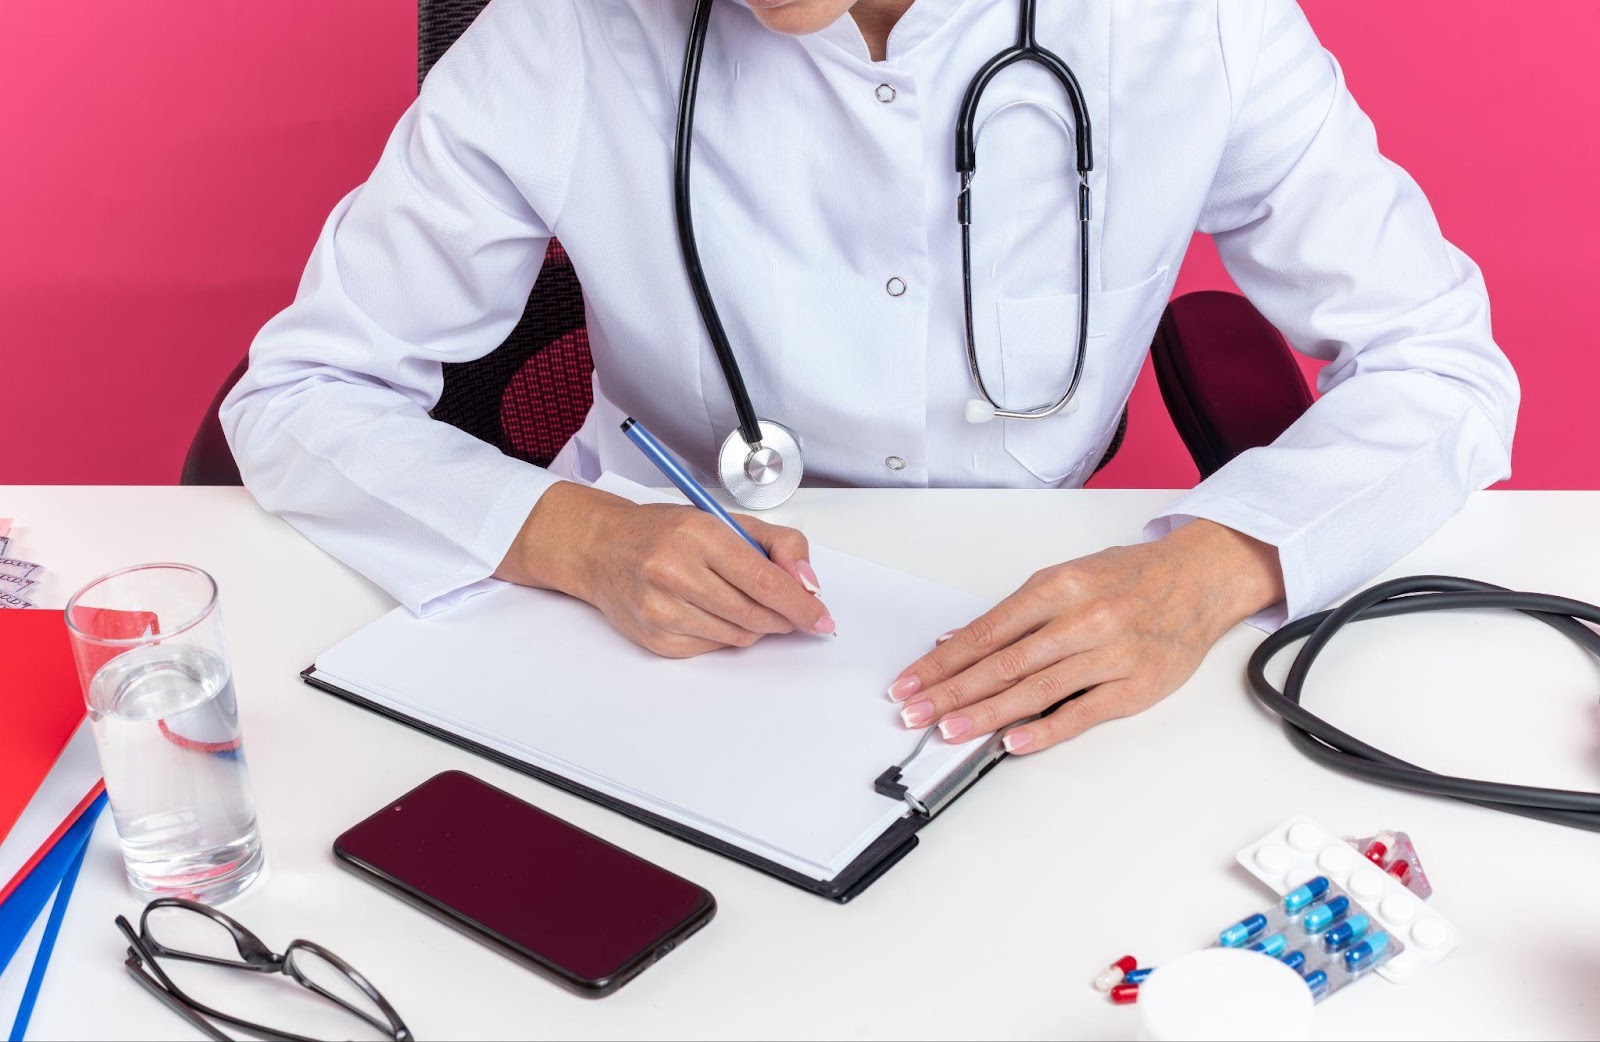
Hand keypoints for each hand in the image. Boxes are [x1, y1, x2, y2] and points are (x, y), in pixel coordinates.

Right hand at [496, 482, 832, 657]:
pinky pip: (714, 647)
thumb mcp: (722, 519)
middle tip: (790, 611)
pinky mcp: (656, 638)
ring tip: (740, 601)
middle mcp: (675, 572)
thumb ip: (777, 543)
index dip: (801, 604)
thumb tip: (807, 582)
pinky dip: (725, 634)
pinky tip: (710, 611)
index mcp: (698, 535)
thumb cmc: (663, 532)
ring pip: (738, 636)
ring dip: (755, 626)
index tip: (822, 617)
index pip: (765, 580)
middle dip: (783, 617)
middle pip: (755, 614)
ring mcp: (661, 610)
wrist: (600, 549)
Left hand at [887, 520, 1284, 752]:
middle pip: (1003, 663)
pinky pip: (1082, 713)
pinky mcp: (1136, 686)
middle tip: (916, 713)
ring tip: (950, 731)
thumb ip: (1014, 613)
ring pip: (1036, 690)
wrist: (1199, 578)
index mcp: (1059, 587)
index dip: (942, 662)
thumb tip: (958, 640)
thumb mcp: (1066, 577)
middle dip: (952, 692)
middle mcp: (1082, 618)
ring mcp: (1111, 653)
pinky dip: (1044, 730)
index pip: (986, 632)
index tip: (911, 682)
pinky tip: (1012, 742)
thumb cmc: (1130, 577)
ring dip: (986, 715)